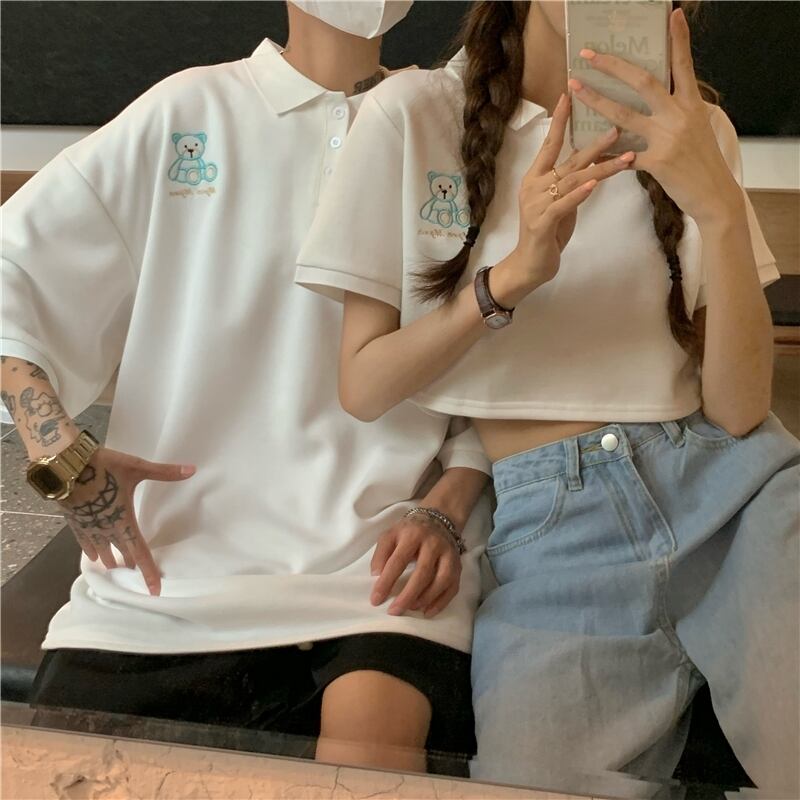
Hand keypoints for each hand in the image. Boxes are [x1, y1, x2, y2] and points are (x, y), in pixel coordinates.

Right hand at [58, 447, 195, 595]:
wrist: (65, 464)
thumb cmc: (103, 466)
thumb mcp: (137, 467)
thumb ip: (164, 472)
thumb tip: (192, 469)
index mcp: (124, 521)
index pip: (140, 552)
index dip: (148, 573)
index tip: (155, 591)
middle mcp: (106, 529)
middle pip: (122, 553)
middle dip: (131, 565)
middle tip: (137, 575)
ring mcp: (89, 527)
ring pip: (102, 550)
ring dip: (111, 559)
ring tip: (117, 567)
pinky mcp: (75, 521)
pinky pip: (84, 542)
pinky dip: (91, 550)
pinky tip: (94, 557)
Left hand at [370, 513, 461, 617]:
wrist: (438, 519)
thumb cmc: (409, 532)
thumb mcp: (391, 535)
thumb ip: (381, 553)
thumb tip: (376, 576)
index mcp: (413, 535)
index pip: (398, 560)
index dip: (386, 581)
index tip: (376, 600)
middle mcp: (434, 544)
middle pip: (423, 572)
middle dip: (407, 595)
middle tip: (394, 611)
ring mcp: (449, 555)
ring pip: (442, 580)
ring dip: (425, 599)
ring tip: (410, 608)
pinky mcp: (458, 566)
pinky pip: (453, 587)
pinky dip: (441, 603)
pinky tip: (427, 612)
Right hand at [493, 94, 634, 306]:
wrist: (529, 265)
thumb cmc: (547, 233)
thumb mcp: (561, 202)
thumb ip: (572, 182)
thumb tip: (595, 163)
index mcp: (535, 177)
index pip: (549, 143)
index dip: (560, 119)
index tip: (571, 93)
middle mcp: (533, 186)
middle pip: (568, 159)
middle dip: (595, 143)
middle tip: (618, 126)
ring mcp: (535, 204)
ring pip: (572, 180)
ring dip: (601, 168)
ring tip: (625, 158)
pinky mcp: (542, 223)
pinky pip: (563, 204)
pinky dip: (580, 193)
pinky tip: (595, 183)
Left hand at [569, 7, 740, 225]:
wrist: (714, 195)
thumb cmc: (703, 163)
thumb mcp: (697, 129)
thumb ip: (677, 111)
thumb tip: (658, 98)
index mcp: (692, 104)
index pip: (684, 65)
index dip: (678, 39)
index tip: (672, 14)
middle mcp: (680, 116)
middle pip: (642, 81)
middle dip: (612, 66)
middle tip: (588, 55)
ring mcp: (668, 138)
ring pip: (624, 114)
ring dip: (596, 100)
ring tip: (575, 88)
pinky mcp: (658, 162)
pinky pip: (623, 155)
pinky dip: (606, 155)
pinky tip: (589, 153)